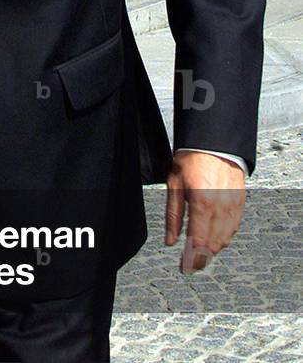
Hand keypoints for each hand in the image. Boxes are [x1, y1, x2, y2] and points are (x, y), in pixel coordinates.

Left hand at [165, 150, 245, 273]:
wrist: (213, 142)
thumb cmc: (191, 159)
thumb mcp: (174, 185)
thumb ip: (173, 215)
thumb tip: (170, 241)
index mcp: (202, 204)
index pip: (198, 243)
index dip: (191, 259)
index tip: (184, 267)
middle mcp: (220, 208)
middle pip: (213, 245)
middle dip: (201, 257)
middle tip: (189, 262)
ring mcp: (233, 206)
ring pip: (225, 239)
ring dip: (213, 248)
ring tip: (200, 250)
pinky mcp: (240, 202)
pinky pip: (234, 227)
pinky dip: (224, 236)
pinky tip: (214, 236)